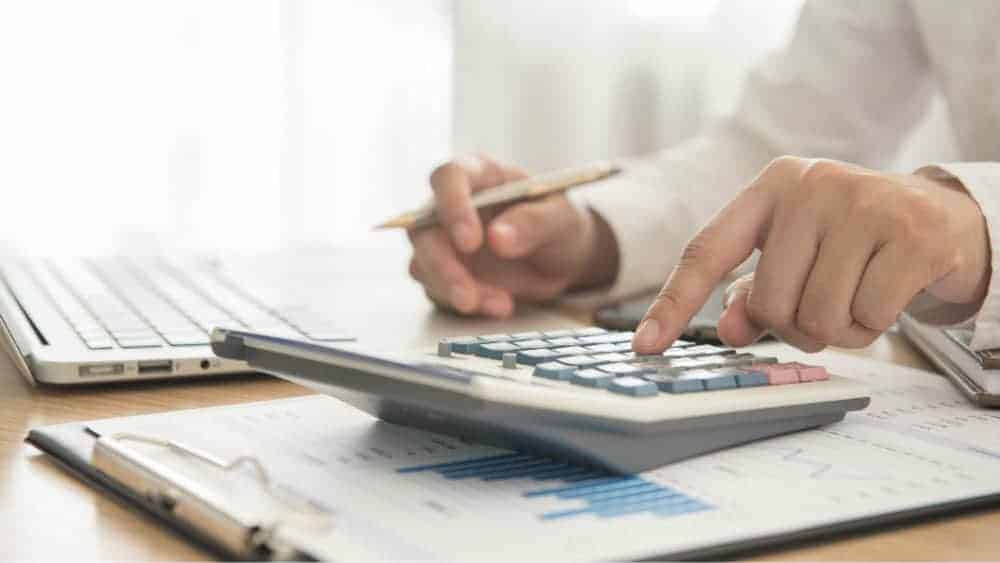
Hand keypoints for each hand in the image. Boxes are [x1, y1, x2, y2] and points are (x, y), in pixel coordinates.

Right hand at [408, 155, 618, 316]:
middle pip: (423, 229)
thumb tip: (498, 237)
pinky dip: (466, 304)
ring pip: (424, 264)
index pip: (449, 178)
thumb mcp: (560, 219)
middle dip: (442, 266)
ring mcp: (444, 240)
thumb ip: (533, 222)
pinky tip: (500, 306)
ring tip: (502, 305)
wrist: (561, 257)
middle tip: (468, 296)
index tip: (470, 242)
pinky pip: (438, 290)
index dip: (452, 207)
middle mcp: (452, 205)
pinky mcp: (445, 272)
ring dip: (455, 290)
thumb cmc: (559, 224)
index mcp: (480, 175)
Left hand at [633, 157, 990, 352]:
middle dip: (794, 324)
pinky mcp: (911, 234)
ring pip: (817, 317)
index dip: (673, 303)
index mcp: (770, 186)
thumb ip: (755, 291)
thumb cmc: (852, 240)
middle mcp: (811, 184)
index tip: (644, 346)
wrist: (941, 215)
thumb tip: (731, 329)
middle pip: (769, 302)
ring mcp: (863, 204)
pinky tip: (888, 294)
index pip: (706, 251)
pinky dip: (874, 326)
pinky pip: (868, 319)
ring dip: (837, 330)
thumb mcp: (795, 253)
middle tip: (823, 306)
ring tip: (857, 295)